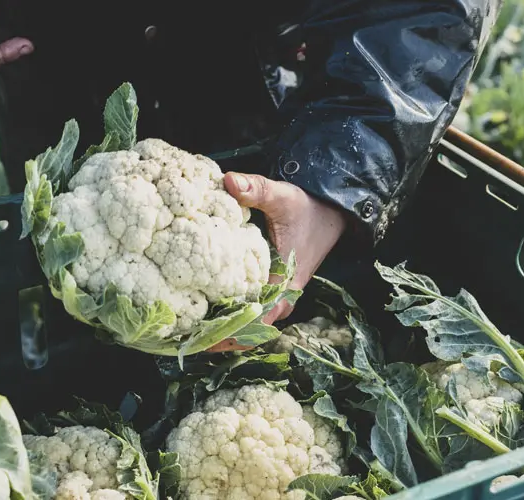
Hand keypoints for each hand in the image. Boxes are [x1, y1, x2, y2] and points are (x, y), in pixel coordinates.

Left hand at [206, 172, 347, 351]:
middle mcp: (285, 295)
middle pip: (254, 328)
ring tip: (197, 328)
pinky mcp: (278, 287)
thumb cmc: (307, 208)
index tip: (205, 337)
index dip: (232, 332)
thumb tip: (229, 181)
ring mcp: (283, 293)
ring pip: (256, 321)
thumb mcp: (282, 196)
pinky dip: (239, 314)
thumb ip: (256, 190)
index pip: (258, 320)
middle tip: (192, 335)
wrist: (332, 212)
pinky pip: (258, 309)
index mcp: (286, 282)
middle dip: (225, 335)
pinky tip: (214, 310)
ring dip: (231, 326)